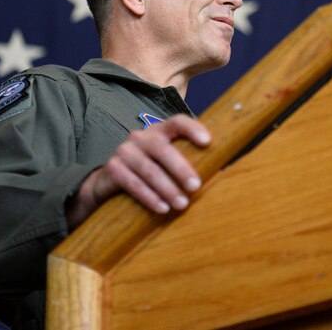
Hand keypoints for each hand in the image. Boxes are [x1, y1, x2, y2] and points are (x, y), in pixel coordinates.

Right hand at [66, 115, 209, 227]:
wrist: (108, 183)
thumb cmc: (148, 171)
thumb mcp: (164, 161)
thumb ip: (186, 159)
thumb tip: (223, 170)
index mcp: (158, 131)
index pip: (177, 122)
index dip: (192, 129)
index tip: (208, 142)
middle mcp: (140, 137)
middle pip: (163, 150)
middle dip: (181, 169)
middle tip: (195, 187)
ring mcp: (124, 151)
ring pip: (149, 170)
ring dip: (167, 189)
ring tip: (181, 204)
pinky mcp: (112, 168)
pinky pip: (133, 184)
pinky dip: (149, 197)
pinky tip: (162, 209)